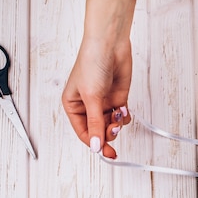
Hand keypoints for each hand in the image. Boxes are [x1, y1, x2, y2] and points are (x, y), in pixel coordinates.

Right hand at [62, 37, 132, 157]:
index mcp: (73, 106)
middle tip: (114, 130)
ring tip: (118, 116)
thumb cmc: (92, 63)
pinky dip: (124, 116)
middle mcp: (88, 106)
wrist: (110, 45)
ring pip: (111, 126)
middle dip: (108, 133)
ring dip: (117, 124)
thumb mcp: (91, 98)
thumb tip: (95, 146)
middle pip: (99, 131)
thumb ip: (95, 124)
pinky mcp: (117, 99)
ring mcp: (104, 103)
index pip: (84, 133)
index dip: (94, 143)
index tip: (105, 152)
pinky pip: (121, 117)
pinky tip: (123, 109)